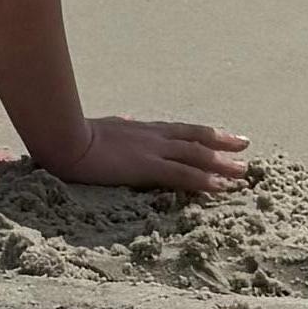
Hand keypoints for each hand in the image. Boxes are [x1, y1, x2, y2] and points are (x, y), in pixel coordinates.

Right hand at [49, 113, 255, 196]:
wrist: (62, 138)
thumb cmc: (73, 134)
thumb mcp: (103, 127)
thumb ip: (118, 126)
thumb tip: (123, 120)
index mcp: (141, 129)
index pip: (180, 131)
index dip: (204, 133)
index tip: (224, 136)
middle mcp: (152, 136)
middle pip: (195, 139)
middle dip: (222, 144)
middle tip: (245, 148)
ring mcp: (151, 151)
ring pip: (196, 156)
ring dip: (222, 165)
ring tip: (243, 172)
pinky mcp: (146, 167)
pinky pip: (182, 175)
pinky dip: (204, 181)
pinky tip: (221, 188)